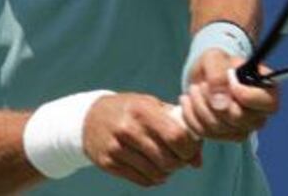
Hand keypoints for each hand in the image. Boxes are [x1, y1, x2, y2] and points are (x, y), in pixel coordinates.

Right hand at [83, 93, 201, 187]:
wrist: (89, 117)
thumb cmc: (130, 109)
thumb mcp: (152, 106)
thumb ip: (178, 127)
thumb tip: (198, 162)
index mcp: (143, 110)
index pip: (176, 136)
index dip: (189, 148)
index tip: (190, 149)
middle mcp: (128, 128)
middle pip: (167, 158)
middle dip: (180, 163)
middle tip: (180, 159)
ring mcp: (116, 147)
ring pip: (155, 173)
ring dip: (167, 172)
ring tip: (167, 164)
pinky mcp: (108, 163)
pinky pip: (141, 180)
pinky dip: (154, 179)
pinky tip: (154, 170)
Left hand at [179, 49, 279, 140]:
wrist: (204, 76)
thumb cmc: (217, 63)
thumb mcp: (215, 58)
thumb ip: (218, 74)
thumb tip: (220, 103)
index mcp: (267, 91)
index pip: (268, 103)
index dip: (246, 95)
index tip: (230, 83)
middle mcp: (259, 114)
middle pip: (239, 118)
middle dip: (214, 99)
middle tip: (203, 84)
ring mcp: (243, 128)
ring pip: (218, 127)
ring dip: (199, 105)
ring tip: (194, 88)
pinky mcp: (224, 136)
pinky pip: (205, 133)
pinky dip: (191, 116)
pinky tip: (188, 101)